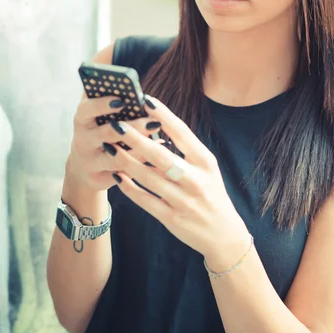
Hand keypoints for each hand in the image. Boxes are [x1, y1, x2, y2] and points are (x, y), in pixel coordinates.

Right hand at [67, 95, 164, 192]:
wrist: (85, 168)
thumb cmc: (98, 133)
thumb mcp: (98, 118)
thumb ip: (111, 105)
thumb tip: (137, 92)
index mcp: (82, 121)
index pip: (86, 109)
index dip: (102, 104)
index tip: (123, 100)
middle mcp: (82, 141)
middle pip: (106, 133)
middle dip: (131, 127)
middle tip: (152, 121)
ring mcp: (90, 162)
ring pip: (115, 156)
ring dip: (139, 147)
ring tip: (158, 137)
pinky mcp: (99, 179)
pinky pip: (123, 172)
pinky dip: (142, 162)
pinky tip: (159, 152)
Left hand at [106, 95, 249, 259]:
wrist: (224, 234)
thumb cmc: (211, 192)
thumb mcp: (206, 168)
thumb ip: (185, 149)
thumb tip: (156, 122)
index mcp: (206, 162)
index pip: (182, 133)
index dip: (163, 115)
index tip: (145, 99)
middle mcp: (196, 180)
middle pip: (161, 156)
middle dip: (137, 139)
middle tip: (116, 124)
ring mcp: (184, 201)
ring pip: (149, 178)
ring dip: (126, 162)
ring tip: (109, 147)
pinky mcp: (172, 219)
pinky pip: (145, 201)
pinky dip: (129, 188)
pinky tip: (117, 176)